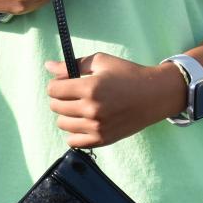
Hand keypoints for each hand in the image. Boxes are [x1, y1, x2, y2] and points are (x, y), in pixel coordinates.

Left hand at [44, 53, 182, 147]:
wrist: (154, 95)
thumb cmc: (128, 74)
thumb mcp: (102, 61)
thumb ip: (73, 64)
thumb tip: (48, 66)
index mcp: (90, 87)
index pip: (54, 90)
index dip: (56, 84)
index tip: (65, 82)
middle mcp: (91, 109)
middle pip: (56, 106)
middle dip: (60, 98)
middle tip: (74, 93)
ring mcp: (97, 127)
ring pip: (62, 124)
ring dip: (67, 114)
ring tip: (80, 107)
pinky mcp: (102, 140)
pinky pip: (73, 141)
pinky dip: (74, 132)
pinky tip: (84, 121)